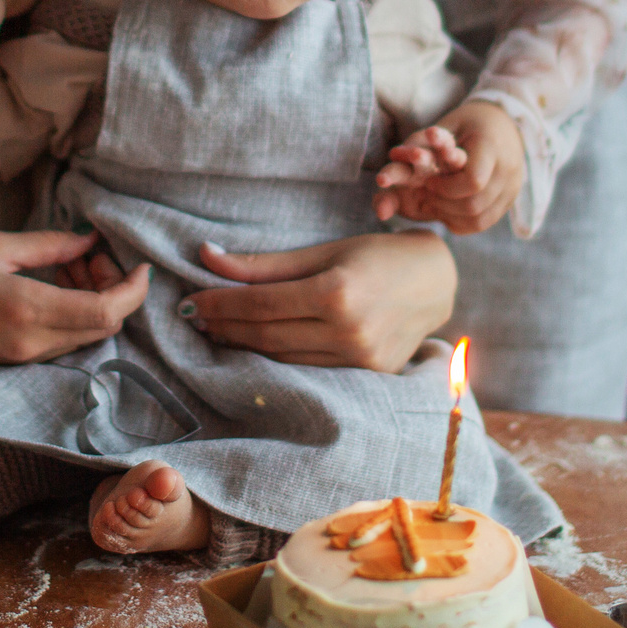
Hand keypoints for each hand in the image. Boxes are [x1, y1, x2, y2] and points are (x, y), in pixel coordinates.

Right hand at [0, 230, 149, 369]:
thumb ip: (46, 245)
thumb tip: (87, 240)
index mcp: (27, 309)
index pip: (106, 312)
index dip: (133, 290)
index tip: (140, 265)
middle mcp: (33, 341)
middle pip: (104, 327)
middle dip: (115, 290)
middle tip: (93, 255)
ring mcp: (25, 357)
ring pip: (87, 335)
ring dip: (95, 301)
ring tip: (72, 264)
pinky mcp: (17, 360)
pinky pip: (64, 340)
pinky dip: (74, 313)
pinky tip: (56, 285)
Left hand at [181, 232, 456, 372]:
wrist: (436, 283)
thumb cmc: (377, 257)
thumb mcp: (322, 252)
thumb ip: (264, 264)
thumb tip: (206, 255)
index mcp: (337, 293)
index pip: (260, 304)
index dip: (220, 303)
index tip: (190, 300)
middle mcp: (348, 331)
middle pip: (266, 334)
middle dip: (224, 326)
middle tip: (195, 316)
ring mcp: (359, 359)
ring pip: (282, 357)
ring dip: (244, 345)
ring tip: (217, 330)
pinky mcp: (368, 376)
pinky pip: (307, 368)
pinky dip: (276, 358)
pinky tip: (255, 346)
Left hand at [373, 101, 523, 234]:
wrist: (508, 122)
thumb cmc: (467, 121)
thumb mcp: (444, 124)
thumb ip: (417, 145)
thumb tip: (385, 172)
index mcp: (492, 146)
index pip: (473, 181)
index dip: (446, 188)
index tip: (429, 182)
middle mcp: (508, 169)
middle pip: (474, 204)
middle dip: (444, 205)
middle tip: (427, 196)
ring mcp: (513, 187)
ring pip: (480, 219)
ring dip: (451, 215)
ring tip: (435, 202)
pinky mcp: (510, 199)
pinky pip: (485, 222)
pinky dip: (462, 221)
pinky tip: (449, 210)